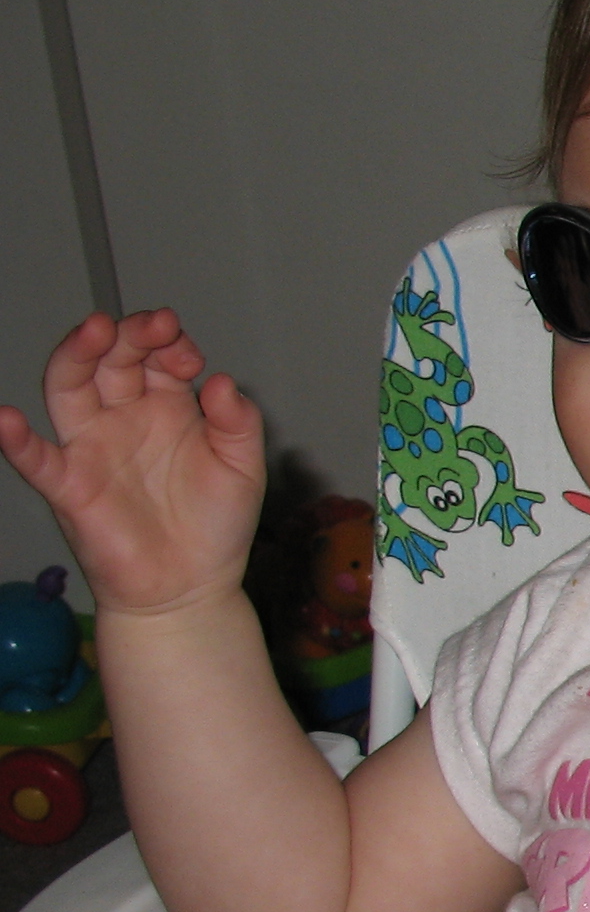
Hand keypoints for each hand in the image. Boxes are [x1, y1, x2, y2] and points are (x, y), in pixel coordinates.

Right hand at [0, 309, 266, 617]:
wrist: (193, 587)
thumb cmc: (217, 524)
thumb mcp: (244, 468)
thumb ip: (239, 424)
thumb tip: (221, 382)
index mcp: (167, 406)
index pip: (156, 356)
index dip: (169, 344)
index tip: (188, 352)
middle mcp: (124, 418)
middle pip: (111, 360)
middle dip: (130, 334)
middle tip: (154, 324)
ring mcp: (92, 448)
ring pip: (69, 388)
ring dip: (77, 356)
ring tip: (94, 329)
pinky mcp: (71, 487)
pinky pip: (36, 459)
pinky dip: (16, 440)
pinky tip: (5, 419)